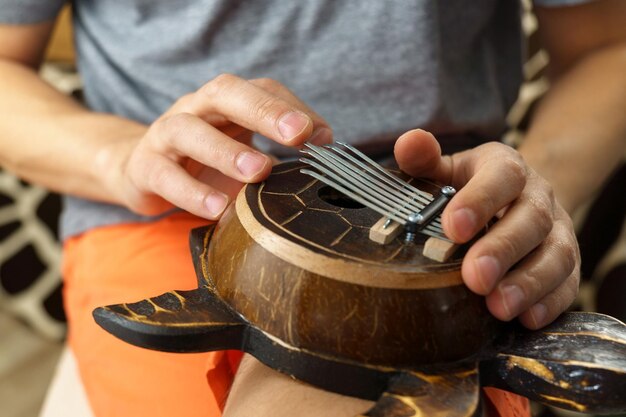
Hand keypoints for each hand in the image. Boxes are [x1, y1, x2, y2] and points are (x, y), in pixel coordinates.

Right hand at [107, 74, 331, 218]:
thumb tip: (326, 150)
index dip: (292, 107)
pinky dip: (192, 192)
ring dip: (226, 150)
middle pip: (225, 93)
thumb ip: (278, 150)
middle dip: (264, 111)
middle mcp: (195, 109)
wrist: (142, 171)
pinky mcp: (145, 168)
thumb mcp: (243, 151)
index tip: (323, 136)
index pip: (261, 88)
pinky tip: (219, 209)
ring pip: (189, 131)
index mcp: (224, 102)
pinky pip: (165, 175)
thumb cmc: (204, 162)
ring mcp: (165, 135)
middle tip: (298, 134)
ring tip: (258, 172)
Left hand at [394, 129, 579, 328]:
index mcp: (505, 167)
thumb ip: (423, 159)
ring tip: (498, 306)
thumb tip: (408, 143)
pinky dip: (550, 302)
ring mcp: (557, 231)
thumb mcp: (444, 169)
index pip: (502, 176)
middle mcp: (538, 197)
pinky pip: (568, 282)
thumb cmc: (466, 187)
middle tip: (475, 277)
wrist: (512, 200)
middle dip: (503, 249)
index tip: (453, 227)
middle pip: (532, 219)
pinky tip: (527, 318)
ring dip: (529, 282)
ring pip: (556, 254)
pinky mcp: (567, 264)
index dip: (481, 200)